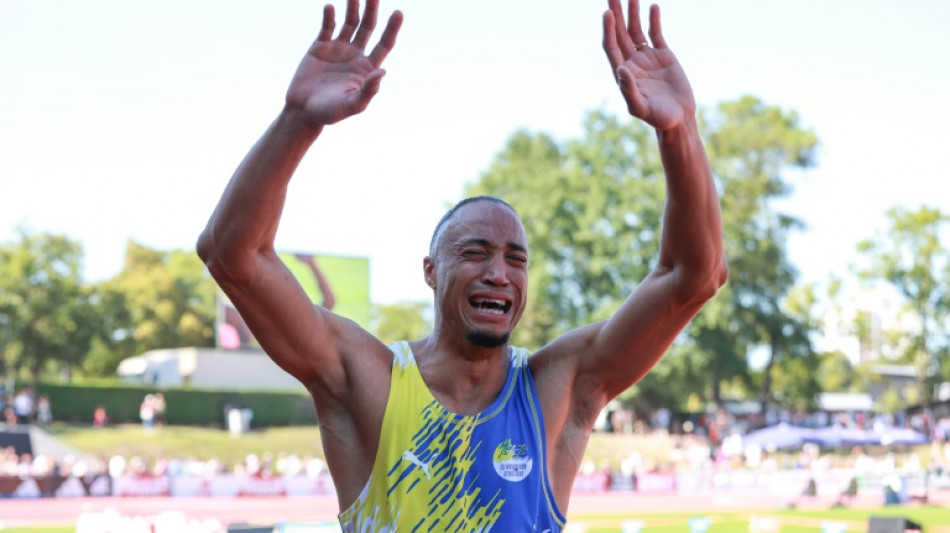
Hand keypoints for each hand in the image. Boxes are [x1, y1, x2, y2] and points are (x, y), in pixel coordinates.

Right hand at [285, 0, 402, 125]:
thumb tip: (383, 71)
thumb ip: (368, 91)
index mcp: (367, 68)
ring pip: (350, 22)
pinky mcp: (320, 46)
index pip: (384, 44)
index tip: (399, 12)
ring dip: (353, 7)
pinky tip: (330, 7)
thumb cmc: (330, 113)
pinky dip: (329, 16)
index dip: (392, 29)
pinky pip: (327, 26)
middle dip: (372, 11)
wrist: (303, 111)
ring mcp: (338, 49)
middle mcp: (355, 55)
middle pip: (368, 27)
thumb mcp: (352, 105)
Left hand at [602, 0, 694, 130]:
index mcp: (623, 74)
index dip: (608, 30)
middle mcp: (632, 62)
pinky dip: (653, 20)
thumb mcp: (640, 108)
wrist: (679, 119)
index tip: (607, 13)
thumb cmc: (658, 118)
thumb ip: (629, 90)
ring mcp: (647, 58)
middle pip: (620, 34)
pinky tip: (652, 7)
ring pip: (636, 30)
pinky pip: (655, 34)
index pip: (611, 46)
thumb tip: (621, 68)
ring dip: (633, 14)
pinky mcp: (663, 55)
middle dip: (616, 15)